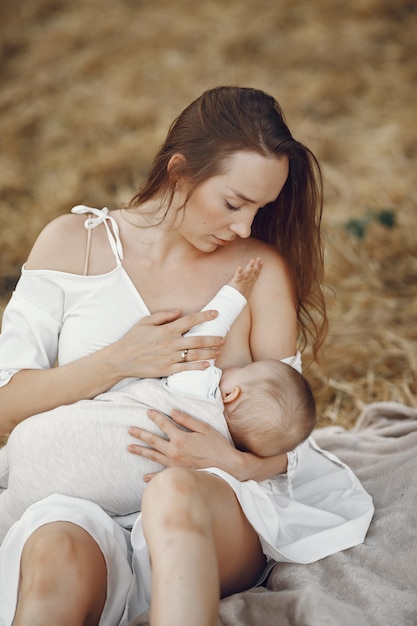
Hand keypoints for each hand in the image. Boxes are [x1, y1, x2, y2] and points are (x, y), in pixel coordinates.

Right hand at [109, 309, 224, 378]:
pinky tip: (208, 364)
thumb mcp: (145, 322)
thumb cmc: (132, 339)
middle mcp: (170, 343)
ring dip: (210, 352)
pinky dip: (198, 367)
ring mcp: (169, 358)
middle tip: (224, 337)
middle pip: (197, 340)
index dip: (205, 316)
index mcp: (166, 330)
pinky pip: (186, 368)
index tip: (216, 314)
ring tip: (219, 350)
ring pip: (195, 355)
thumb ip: (163, 316)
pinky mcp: (167, 370)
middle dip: (213, 338)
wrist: (121, 360)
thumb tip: (180, 311)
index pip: (190, 321)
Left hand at [127, 408, 240, 477]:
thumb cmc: (217, 446)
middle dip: (141, 434)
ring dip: (141, 451)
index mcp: (180, 438)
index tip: (148, 412)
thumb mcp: (204, 428)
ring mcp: (175, 464)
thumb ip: (187, 420)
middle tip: (130, 430)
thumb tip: (172, 411)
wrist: (227, 468)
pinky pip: (162, 474)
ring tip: (129, 448)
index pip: (164, 424)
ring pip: (153, 456)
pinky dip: (152, 476)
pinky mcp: (179, 473)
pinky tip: (144, 477)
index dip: (155, 417)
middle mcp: (174, 451)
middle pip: (153, 441)